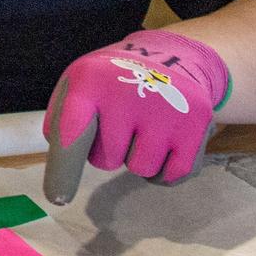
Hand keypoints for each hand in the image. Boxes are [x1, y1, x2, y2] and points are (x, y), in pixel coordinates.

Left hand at [43, 30, 229, 204]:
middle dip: (108, 151)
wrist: (171, 58)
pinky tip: (164, 142)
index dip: (63, 169)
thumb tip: (63, 160)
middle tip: (121, 122)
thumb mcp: (77, 85)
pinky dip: (165, 170)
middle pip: (105, 161)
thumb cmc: (111, 81)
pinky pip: (173, 175)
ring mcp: (167, 107)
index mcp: (89, 80)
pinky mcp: (198, 122)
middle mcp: (128, 91)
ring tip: (143, 128)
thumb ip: (61, 121)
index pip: (72, 131)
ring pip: (141, 170)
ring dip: (137, 159)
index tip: (57, 197)